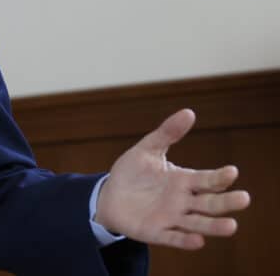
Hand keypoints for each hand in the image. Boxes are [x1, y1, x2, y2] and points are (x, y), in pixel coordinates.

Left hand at [95, 109, 250, 249]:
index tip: (231, 171)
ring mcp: (172, 218)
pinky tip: (197, 241)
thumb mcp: (147, 150)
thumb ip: (167, 133)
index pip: (208, 180)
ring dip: (215, 226)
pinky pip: (174, 238)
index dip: (220, 176)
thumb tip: (189, 112)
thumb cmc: (132, 173)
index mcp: (185, 181)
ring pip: (199, 224)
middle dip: (227, 202)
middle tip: (244, 199)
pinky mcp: (157, 232)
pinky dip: (186, 240)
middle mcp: (184, 201)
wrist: (109, 196)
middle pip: (210, 203)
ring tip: (231, 226)